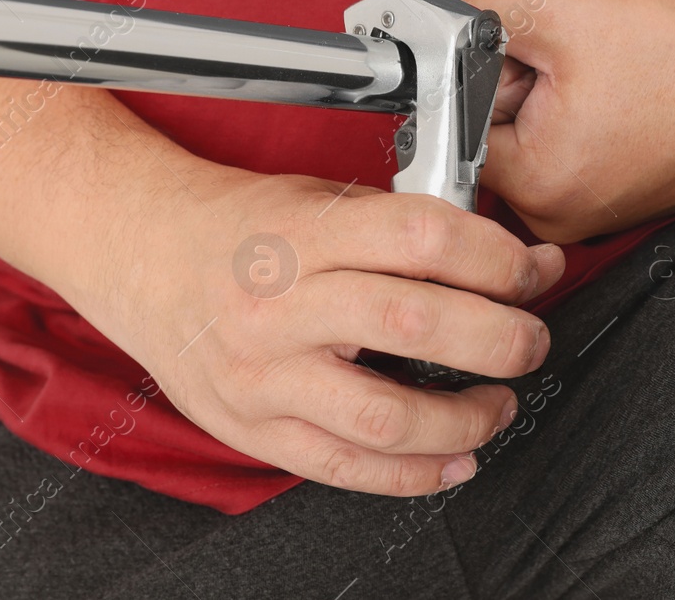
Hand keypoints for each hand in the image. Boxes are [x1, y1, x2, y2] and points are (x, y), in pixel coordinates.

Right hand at [73, 165, 565, 497]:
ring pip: (384, 416)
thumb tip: (522, 262)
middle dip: (499, 339)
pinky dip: (413, 475)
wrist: (143, 254)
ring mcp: (263, 374)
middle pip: (414, 324)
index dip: (496, 258)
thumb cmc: (241, 226)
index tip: (531, 271)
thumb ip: (414, 229)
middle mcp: (281, 304)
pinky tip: (455, 458)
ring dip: (465, 418)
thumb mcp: (323, 199)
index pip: (422, 239)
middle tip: (530, 341)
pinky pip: (344, 468)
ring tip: (497, 403)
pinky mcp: (253, 428)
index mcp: (305, 233)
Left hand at [465, 0, 674, 241]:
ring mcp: (587, 219)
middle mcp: (557, 217)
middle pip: (492, 141)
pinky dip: (579, 126)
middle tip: (576, 67)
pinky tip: (618, 104)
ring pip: (529, 148)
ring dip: (549, 108)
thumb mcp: (562, 9)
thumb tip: (436, 29)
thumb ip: (480, 18)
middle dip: (518, 94)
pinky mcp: (613, 207)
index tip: (533, 60)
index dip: (490, 76)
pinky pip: (566, 160)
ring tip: (603, 85)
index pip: (459, 125)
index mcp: (536, 183)